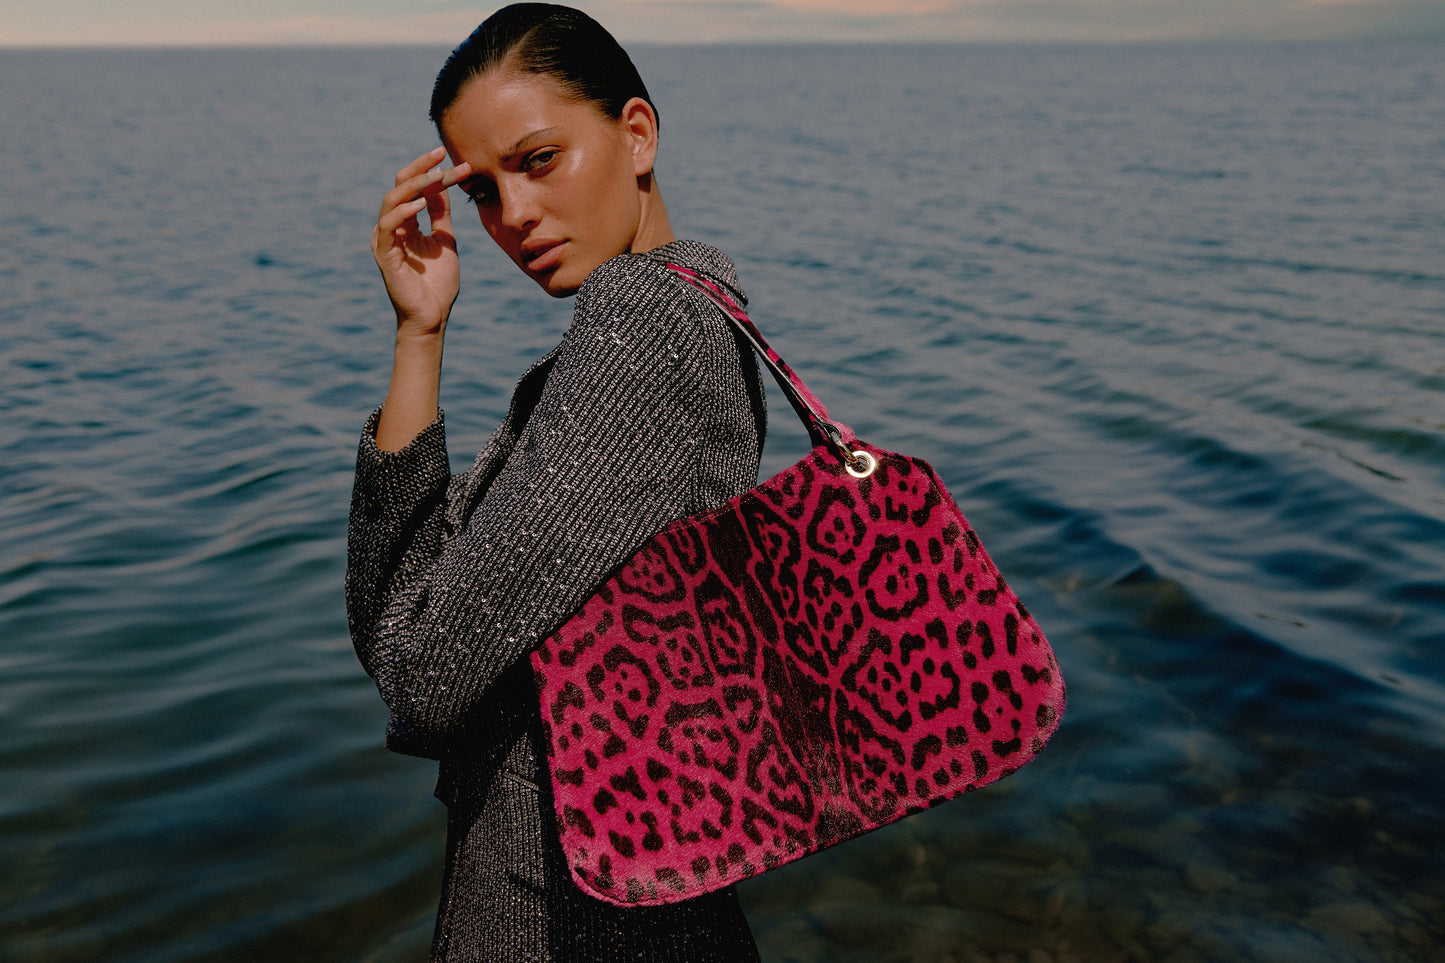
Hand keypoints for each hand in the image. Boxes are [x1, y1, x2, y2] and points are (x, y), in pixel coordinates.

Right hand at [371, 147, 472, 338]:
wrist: (432, 316)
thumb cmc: (437, 283)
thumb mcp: (445, 240)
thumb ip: (440, 215)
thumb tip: (442, 186)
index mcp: (405, 223)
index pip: (416, 188)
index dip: (436, 174)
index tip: (459, 164)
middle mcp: (391, 227)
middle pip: (400, 186)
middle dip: (421, 168)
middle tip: (441, 153)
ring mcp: (385, 239)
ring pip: (392, 200)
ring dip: (414, 185)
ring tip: (436, 176)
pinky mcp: (384, 255)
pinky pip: (387, 226)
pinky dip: (402, 212)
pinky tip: (419, 205)